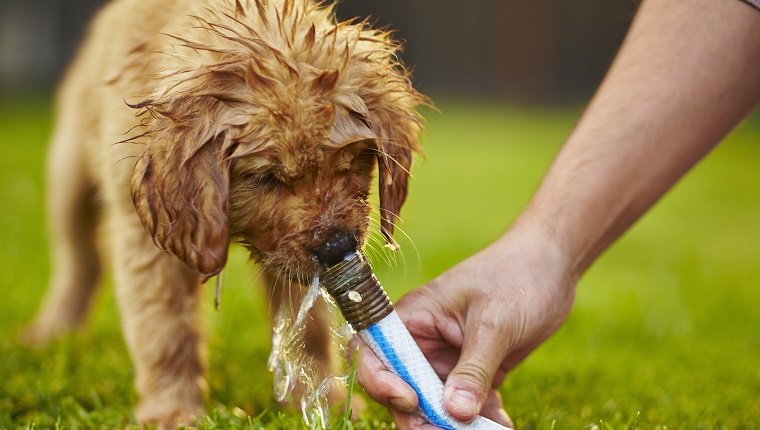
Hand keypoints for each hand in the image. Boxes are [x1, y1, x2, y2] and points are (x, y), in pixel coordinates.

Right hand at [354, 228, 575, 428]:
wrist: (551, 266)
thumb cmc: (516, 277)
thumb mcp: (494, 323)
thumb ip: (474, 369)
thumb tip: (454, 412)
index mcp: (413, 317)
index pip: (374, 354)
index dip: (380, 382)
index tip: (411, 400)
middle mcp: (422, 341)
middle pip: (402, 389)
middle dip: (422, 417)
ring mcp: (446, 357)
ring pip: (435, 404)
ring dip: (454, 424)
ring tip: (487, 429)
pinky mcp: (472, 370)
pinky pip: (466, 405)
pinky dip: (480, 420)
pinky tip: (501, 422)